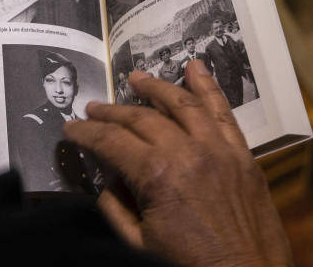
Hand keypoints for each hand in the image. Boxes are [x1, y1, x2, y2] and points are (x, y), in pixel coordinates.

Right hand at [63, 61, 291, 266]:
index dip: (85, 133)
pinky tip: (195, 68)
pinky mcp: (242, 157)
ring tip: (136, 78)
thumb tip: (106, 180)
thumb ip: (116, 207)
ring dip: (156, 87)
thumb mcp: (139, 244)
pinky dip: (209, 88)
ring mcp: (218, 151)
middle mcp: (187, 153)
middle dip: (111, 112)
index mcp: (157, 176)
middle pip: (141, 118)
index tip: (69, 129)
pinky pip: (224, 114)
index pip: (110, 141)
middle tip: (92, 108)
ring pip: (182, 104)